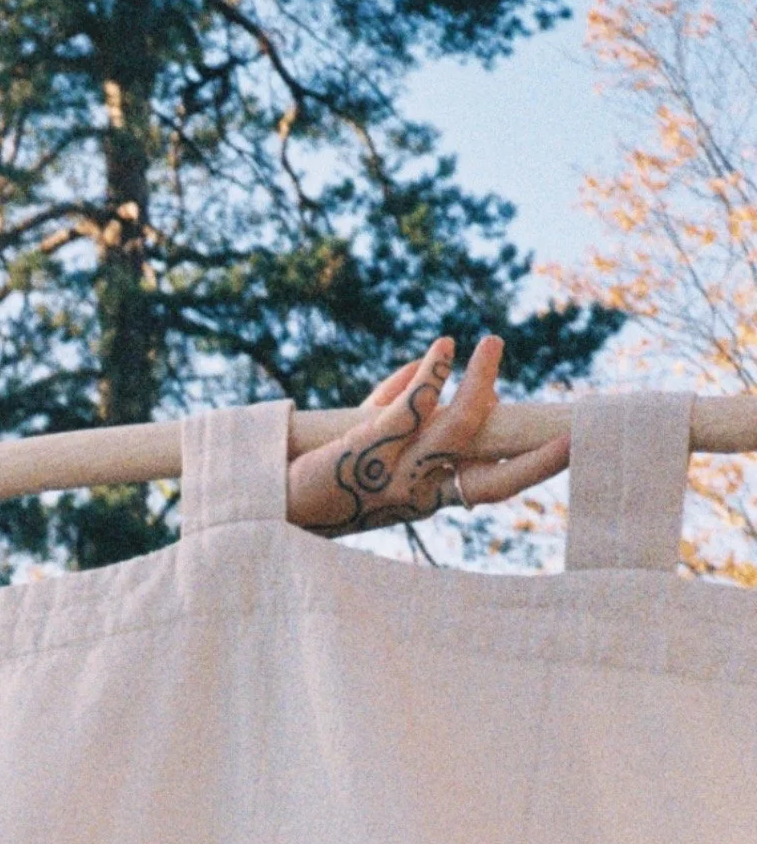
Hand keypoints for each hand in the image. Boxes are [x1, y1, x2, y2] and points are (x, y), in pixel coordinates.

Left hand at [286, 334, 570, 537]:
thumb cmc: (325, 466)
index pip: (493, 488)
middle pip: (490, 481)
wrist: (269, 499)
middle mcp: (417, 494)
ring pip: (456, 432)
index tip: (573, 445)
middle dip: (534, 457)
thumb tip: (443, 356)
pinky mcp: (367, 447)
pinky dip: (433, 374)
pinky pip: (413, 407)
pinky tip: (443, 349)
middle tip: (572, 432)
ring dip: (480, 384)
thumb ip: (409, 399)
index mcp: (428, 496)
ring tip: (491, 344)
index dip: (535, 468)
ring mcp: (394, 473)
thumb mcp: (375, 435)